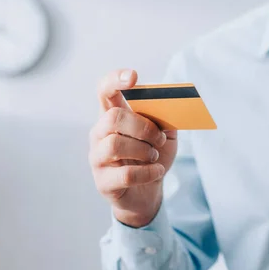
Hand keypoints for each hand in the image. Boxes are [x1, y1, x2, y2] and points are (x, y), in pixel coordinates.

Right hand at [89, 70, 177, 227]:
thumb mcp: (165, 135)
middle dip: (142, 126)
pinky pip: (125, 174)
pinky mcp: (103, 182)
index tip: (133, 77)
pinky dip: (148, 172)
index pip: (104, 90)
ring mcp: (97, 158)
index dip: (115, 80)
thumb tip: (171, 107)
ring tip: (154, 156)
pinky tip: (157, 171)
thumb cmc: (153, 157)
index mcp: (113, 116)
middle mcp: (99, 133)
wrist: (148, 192)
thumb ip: (166, 119)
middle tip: (159, 138)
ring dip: (143, 149)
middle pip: (112, 117)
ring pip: (115, 145)